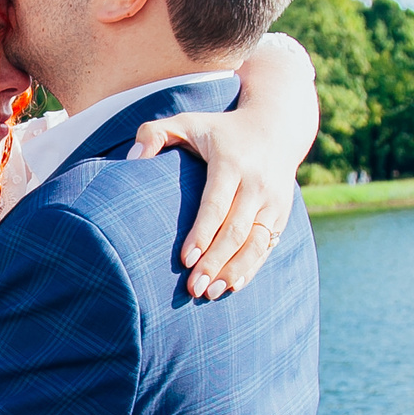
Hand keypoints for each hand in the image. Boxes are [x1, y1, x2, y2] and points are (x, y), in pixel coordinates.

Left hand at [132, 109, 299, 299]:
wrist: (277, 127)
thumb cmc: (221, 129)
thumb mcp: (188, 121)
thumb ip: (155, 132)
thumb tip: (132, 159)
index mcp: (232, 163)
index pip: (216, 204)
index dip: (202, 233)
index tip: (186, 259)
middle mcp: (257, 184)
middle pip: (236, 231)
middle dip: (215, 262)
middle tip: (193, 288)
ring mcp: (273, 202)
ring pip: (256, 244)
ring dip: (234, 272)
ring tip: (210, 294)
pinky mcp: (281, 215)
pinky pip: (267, 247)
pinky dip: (251, 268)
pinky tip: (232, 286)